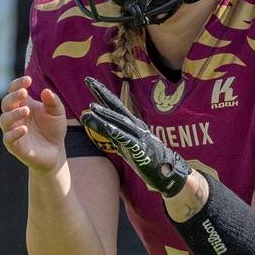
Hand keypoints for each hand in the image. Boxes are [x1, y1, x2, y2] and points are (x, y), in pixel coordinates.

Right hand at [0, 75, 67, 173]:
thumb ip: (53, 102)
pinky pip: (8, 138)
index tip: (28, 80)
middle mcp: (14, 116)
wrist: (55, 152)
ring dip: (14, 114)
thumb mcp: (57, 113)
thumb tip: (46, 91)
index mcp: (23, 104)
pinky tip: (24, 129)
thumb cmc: (53, 129)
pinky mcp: (13, 145)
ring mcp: (12, 130)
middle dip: (13, 97)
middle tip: (24, 93)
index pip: (13, 90)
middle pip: (6, 103)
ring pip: (4, 120)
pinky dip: (14, 133)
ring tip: (26, 110)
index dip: (18, 83)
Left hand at [80, 77, 191, 196]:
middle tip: (88, 81)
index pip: (114, 105)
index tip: (89, 81)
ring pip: (120, 123)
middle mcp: (135, 126)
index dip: (102, 93)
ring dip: (105, 115)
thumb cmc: (145, 158)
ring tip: (91, 107)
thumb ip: (112, 133)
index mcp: (132, 124)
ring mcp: (139, 137)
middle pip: (117, 108)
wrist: (166, 173)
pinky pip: (127, 140)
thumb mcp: (125, 144)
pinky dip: (117, 133)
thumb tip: (97, 124)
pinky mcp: (140, 150)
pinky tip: (107, 127)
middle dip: (102, 94)